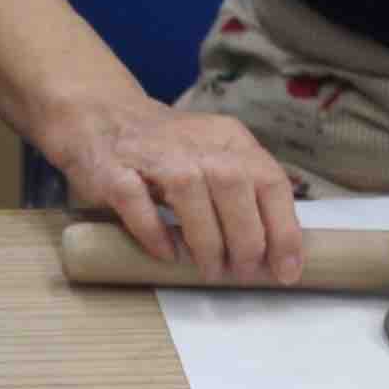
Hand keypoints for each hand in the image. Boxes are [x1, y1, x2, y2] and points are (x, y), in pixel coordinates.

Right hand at [46, 98, 302, 283]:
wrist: (102, 114)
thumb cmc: (170, 149)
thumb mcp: (218, 155)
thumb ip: (247, 190)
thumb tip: (280, 250)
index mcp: (231, 140)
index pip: (271, 182)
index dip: (284, 230)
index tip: (287, 270)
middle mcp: (198, 142)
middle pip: (235, 187)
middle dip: (246, 240)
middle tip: (243, 273)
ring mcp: (155, 154)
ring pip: (191, 193)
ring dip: (206, 241)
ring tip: (211, 271)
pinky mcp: (114, 169)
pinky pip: (136, 201)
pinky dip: (154, 231)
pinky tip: (168, 254)